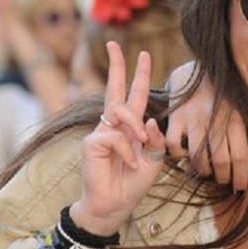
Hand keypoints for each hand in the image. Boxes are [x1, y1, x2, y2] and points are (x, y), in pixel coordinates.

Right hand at [71, 42, 166, 235]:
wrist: (115, 205)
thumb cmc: (132, 182)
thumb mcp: (154, 160)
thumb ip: (155, 139)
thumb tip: (149, 120)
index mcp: (130, 127)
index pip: (134, 96)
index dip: (138, 75)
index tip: (142, 54)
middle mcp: (114, 126)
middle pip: (115, 89)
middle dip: (116, 65)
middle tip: (113, 43)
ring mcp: (101, 132)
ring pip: (120, 111)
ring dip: (135, 125)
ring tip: (141, 144)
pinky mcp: (92, 142)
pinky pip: (116, 136)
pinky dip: (128, 150)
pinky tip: (129, 163)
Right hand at [165, 61, 247, 191]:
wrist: (198, 71)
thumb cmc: (224, 97)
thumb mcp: (241, 111)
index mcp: (236, 117)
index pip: (241, 155)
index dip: (242, 176)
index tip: (241, 187)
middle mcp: (216, 117)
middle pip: (221, 160)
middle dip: (224, 177)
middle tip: (224, 181)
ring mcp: (194, 117)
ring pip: (198, 157)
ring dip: (204, 170)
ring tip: (208, 170)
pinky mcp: (176, 116)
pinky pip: (174, 146)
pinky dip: (179, 155)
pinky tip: (186, 153)